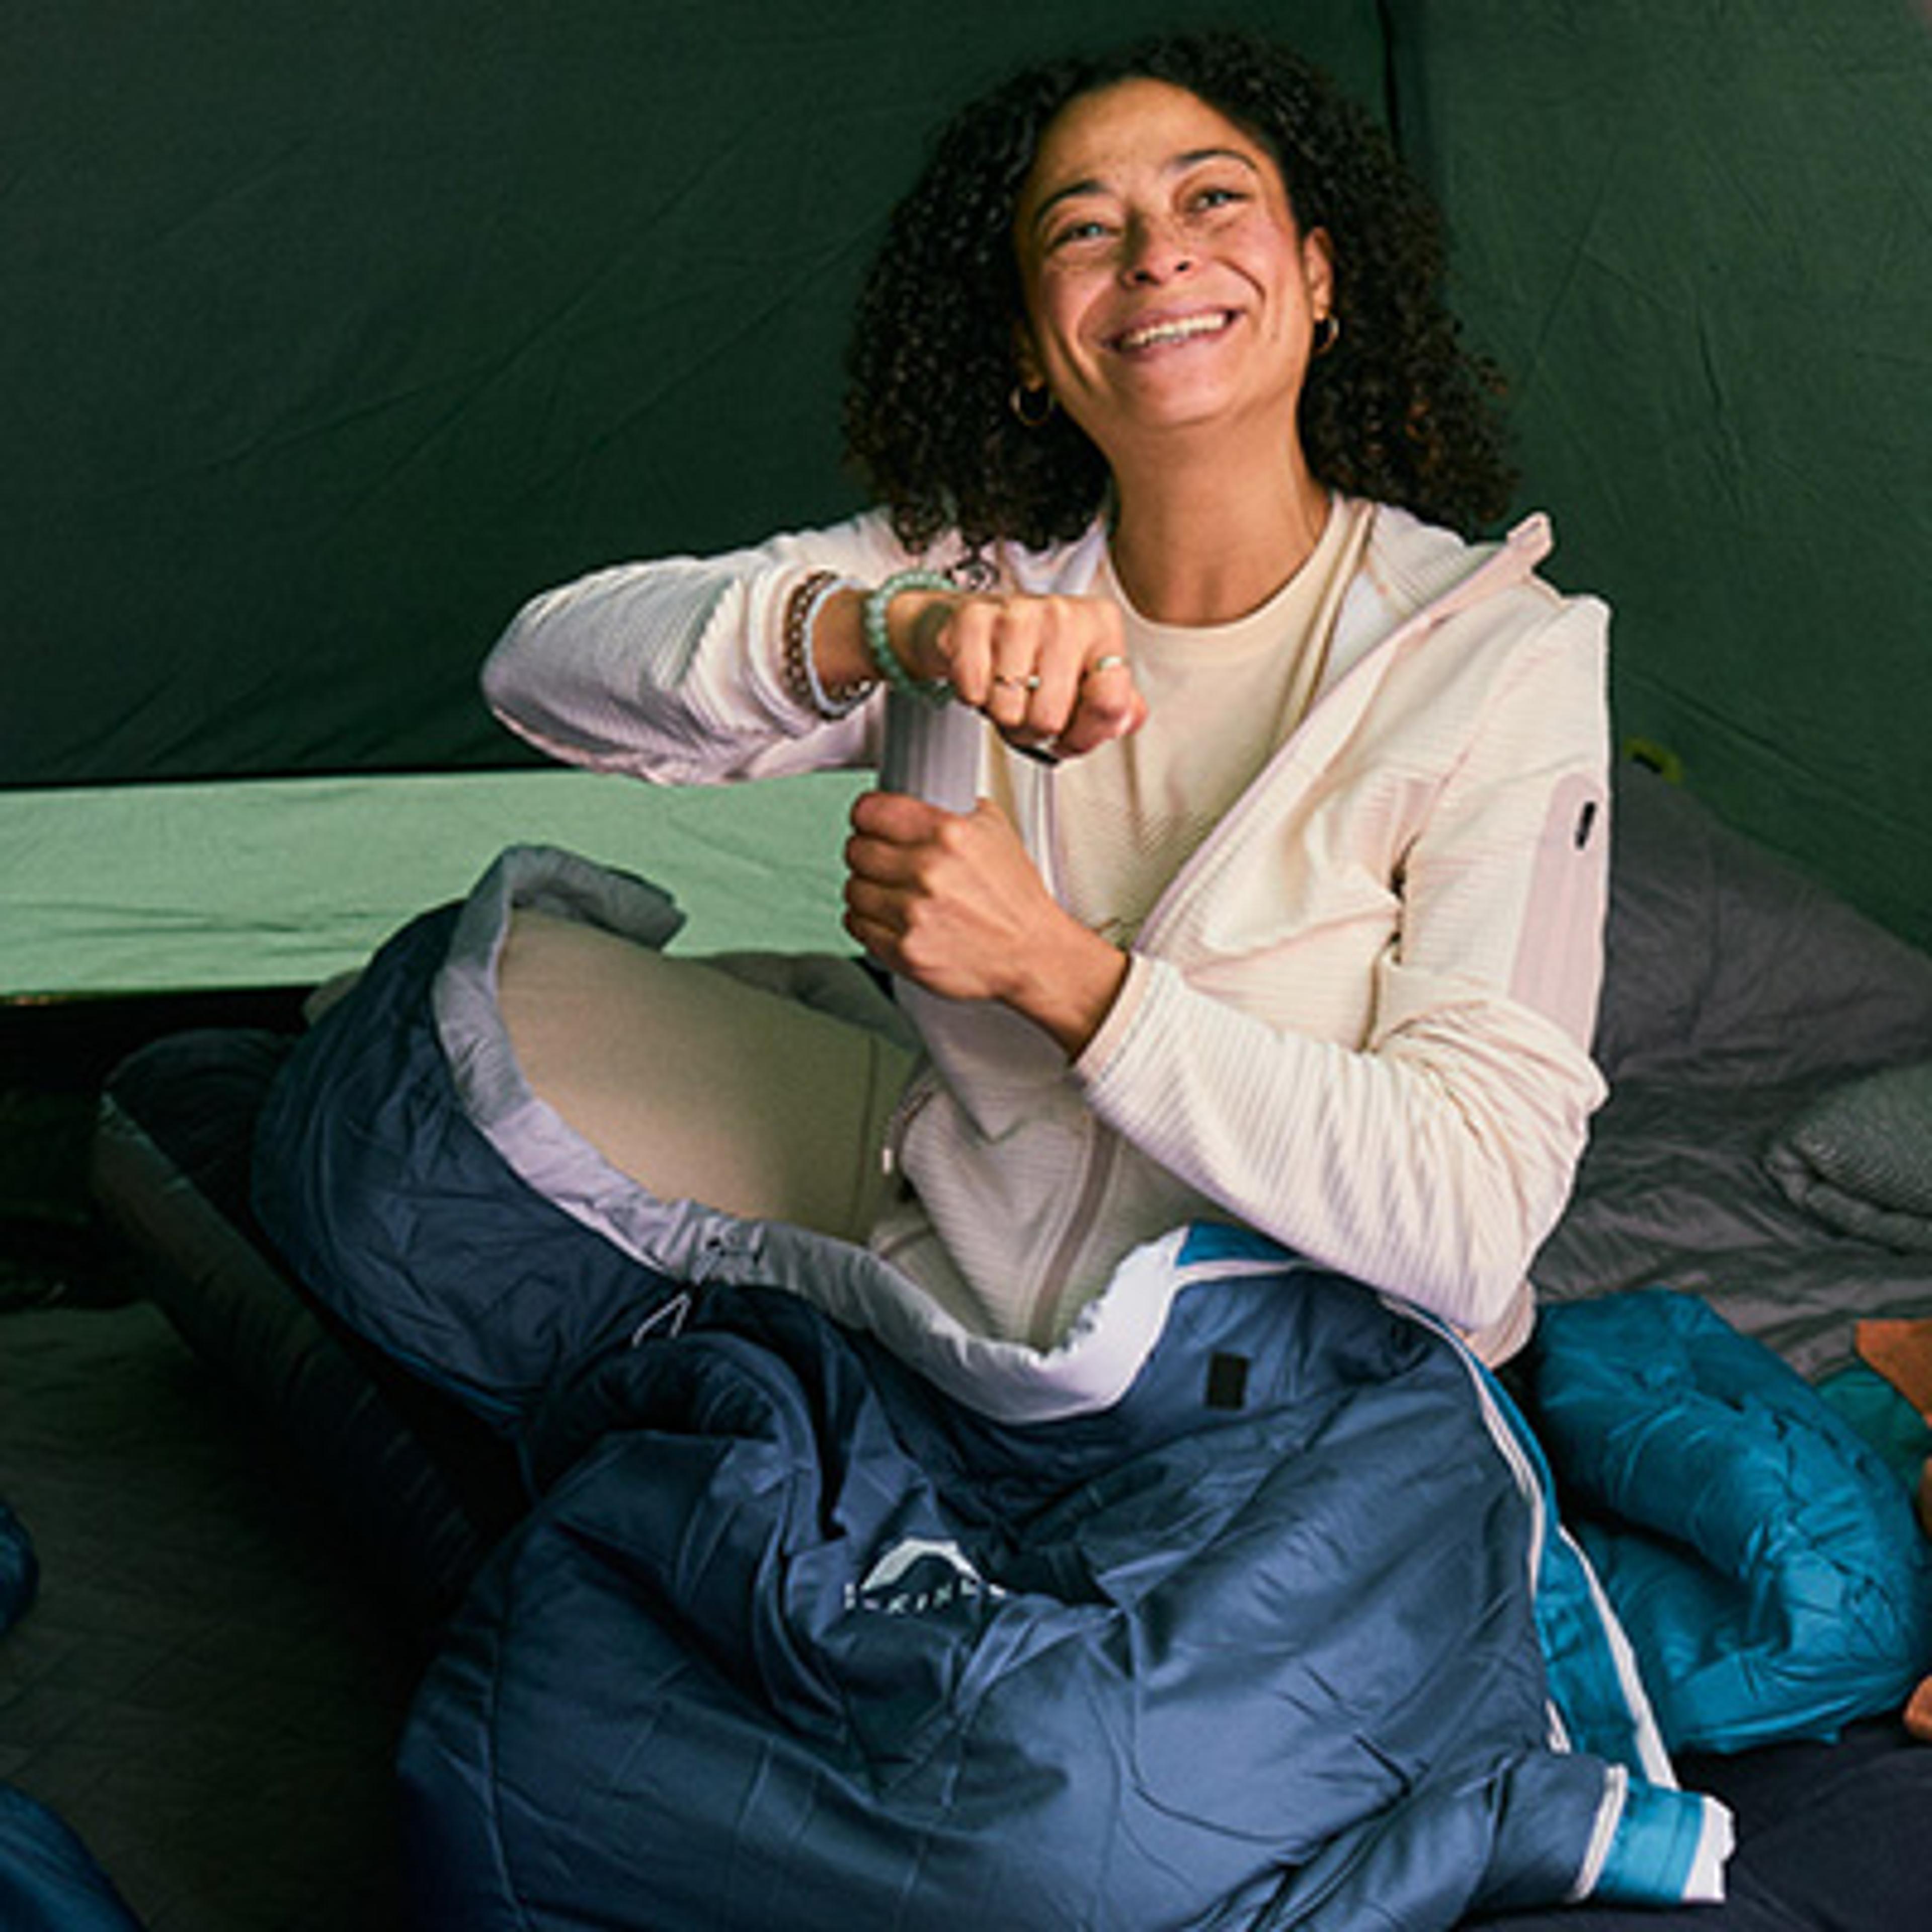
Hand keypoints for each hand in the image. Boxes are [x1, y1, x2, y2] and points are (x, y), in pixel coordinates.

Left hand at [843, 792, 1126, 1055]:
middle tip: (883, 860)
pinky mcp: (904, 950)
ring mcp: (913, 913)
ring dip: (868, 889)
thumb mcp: (995, 831)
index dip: (866, 816)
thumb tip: (915, 799)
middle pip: (856, 850)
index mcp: (948, 834)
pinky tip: (890, 917)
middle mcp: (928, 871)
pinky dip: (869, 921)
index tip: (868, 822)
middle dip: (867, 852)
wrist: (1031, 953)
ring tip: (891, 892)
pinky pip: (858, 925)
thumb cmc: (1014, 898)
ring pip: (853, 888)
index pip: (869, 811)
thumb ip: (952, 809)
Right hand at [891, 589, 1145, 758]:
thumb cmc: (1039, 651)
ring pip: (1008, 711)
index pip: (1109, 704)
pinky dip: (974, 697)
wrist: (983, 618)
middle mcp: (1063, 614)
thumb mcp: (1088, 676)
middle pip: (1051, 718)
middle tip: (1030, 710)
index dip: (1085, 735)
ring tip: (1008, 692)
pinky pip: (974, 693)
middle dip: (1035, 730)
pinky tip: (985, 677)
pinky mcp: (973, 621)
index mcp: (1101, 626)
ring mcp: (1017, 614)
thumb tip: (1123, 720)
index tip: (1072, 734)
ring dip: (1003, 715)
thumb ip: (1118, 705)